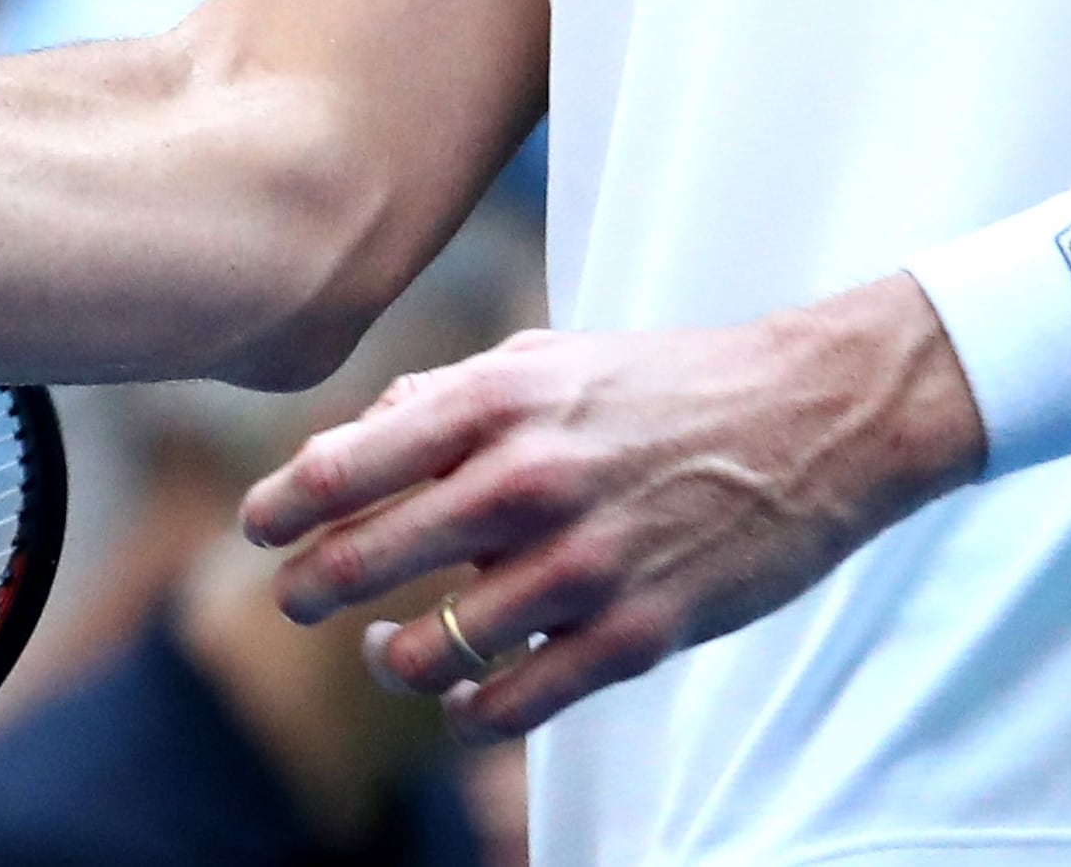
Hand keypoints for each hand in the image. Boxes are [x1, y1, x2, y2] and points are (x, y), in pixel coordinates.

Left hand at [235, 276, 984, 737]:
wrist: (814, 418)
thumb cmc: (667, 383)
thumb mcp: (546, 358)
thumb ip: (446, 397)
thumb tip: (358, 438)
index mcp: (494, 404)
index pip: (344, 464)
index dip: (282, 505)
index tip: (256, 526)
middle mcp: (524, 483)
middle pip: (367, 559)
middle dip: (309, 588)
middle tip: (294, 597)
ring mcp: (580, 565)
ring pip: (433, 646)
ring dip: (390, 657)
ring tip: (384, 650)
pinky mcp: (637, 634)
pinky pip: (516, 702)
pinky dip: (470, 712)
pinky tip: (460, 699)